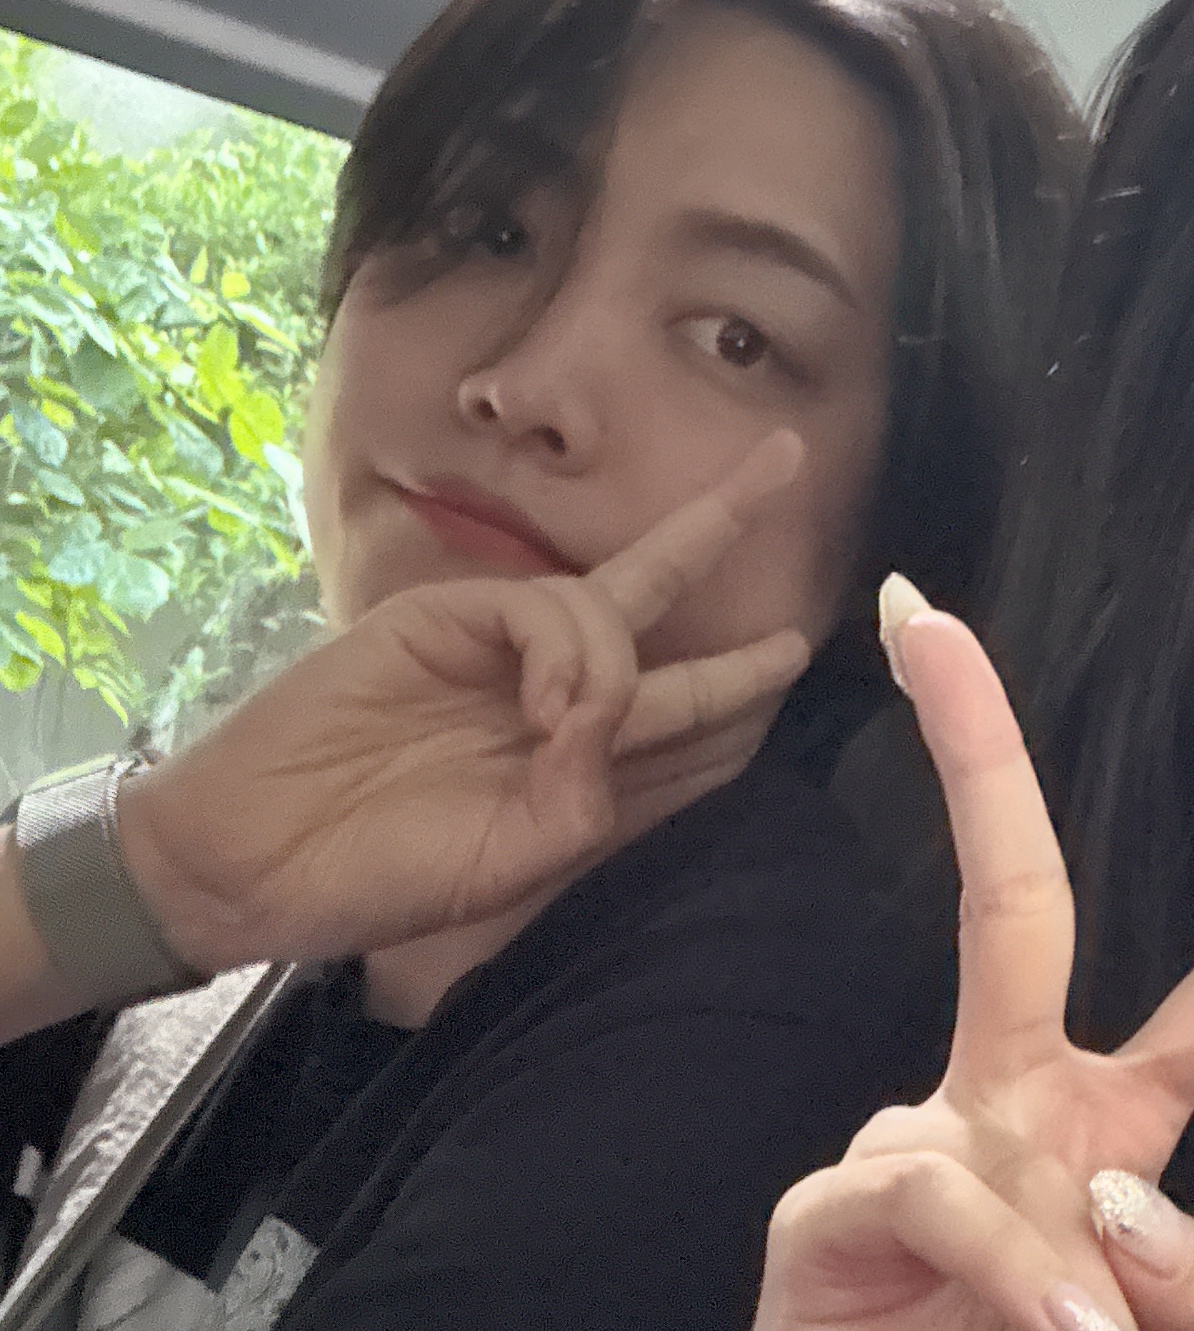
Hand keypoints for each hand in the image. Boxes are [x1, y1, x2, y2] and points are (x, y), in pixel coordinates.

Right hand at [119, 433, 811, 972]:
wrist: (257, 855)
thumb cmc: (389, 874)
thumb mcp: (517, 860)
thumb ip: (593, 793)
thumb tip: (619, 710)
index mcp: (584, 759)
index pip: (688, 705)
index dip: (745, 677)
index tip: (799, 642)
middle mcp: (555, 693)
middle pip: (662, 599)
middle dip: (722, 524)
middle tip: (787, 455)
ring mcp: (500, 650)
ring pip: (615, 608)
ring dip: (615, 665)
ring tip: (564, 727)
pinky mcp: (443, 616)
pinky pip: (547, 606)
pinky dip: (568, 651)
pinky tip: (545, 702)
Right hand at [728, 580, 1193, 1330]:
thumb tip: (1135, 1203)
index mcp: (1100, 1116)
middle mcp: (1006, 1102)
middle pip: (1015, 902)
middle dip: (974, 757)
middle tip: (931, 622)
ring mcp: (913, 1147)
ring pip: (1034, 1145)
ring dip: (1101, 1299)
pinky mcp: (835, 1216)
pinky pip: (960, 1214)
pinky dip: (1038, 1300)